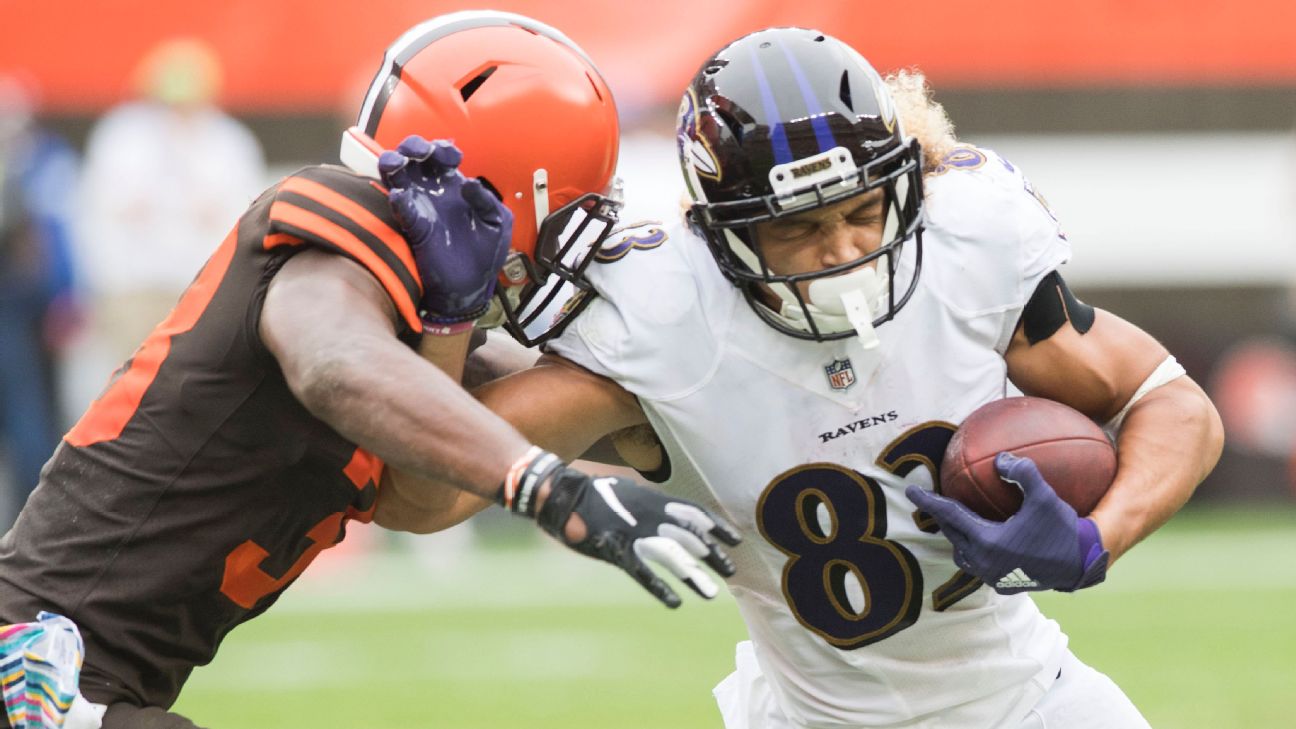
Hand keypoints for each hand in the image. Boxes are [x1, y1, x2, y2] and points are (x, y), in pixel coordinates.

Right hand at [378, 136, 512, 324]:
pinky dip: (398, 199)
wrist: (470, 287)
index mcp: (455, 186)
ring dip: (393, 163)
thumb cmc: (485, 254)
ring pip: (396, 175)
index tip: (451, 156)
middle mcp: (434, 192)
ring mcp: (420, 207)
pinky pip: (400, 207)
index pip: (442, 156)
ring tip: (398, 163)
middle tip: (421, 153)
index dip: (443, 150)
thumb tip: (469, 183)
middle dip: (414, 146)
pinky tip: (402, 196)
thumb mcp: (497, 223)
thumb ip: (487, 201)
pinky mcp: (413, 227)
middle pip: (414, 158)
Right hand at [499, 448, 741, 607]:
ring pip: (672, 557)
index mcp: (653, 500)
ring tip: (710, 594)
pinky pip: (642, 572)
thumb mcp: (628, 491)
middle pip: (689, 536)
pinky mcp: (615, 550)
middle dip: (712, 555)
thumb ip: (649, 503)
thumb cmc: (593, 493)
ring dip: (693, 576)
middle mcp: (649, 516)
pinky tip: (675, 602)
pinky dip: (659, 587)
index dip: (716, 527)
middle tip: (731, 571)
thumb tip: (666, 511)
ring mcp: (633, 534)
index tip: (734, 540)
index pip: (694, 513)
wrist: (561, 494)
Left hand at [905, 452, 1108, 593]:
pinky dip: (975, 553)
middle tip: (931, 502)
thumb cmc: (1063, 530)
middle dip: (941, 517)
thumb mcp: (1045, 497)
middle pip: (952, 534)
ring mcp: (992, 576)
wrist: (1082, 566)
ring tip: (957, 523)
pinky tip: (983, 543)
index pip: (949, 515)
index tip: (910, 492)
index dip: (928, 502)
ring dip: (958, 538)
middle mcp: (984, 561)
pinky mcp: (1003, 585)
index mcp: (987, 541)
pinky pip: (979, 567)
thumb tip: (1000, 458)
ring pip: (962, 554)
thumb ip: (1023, 474)